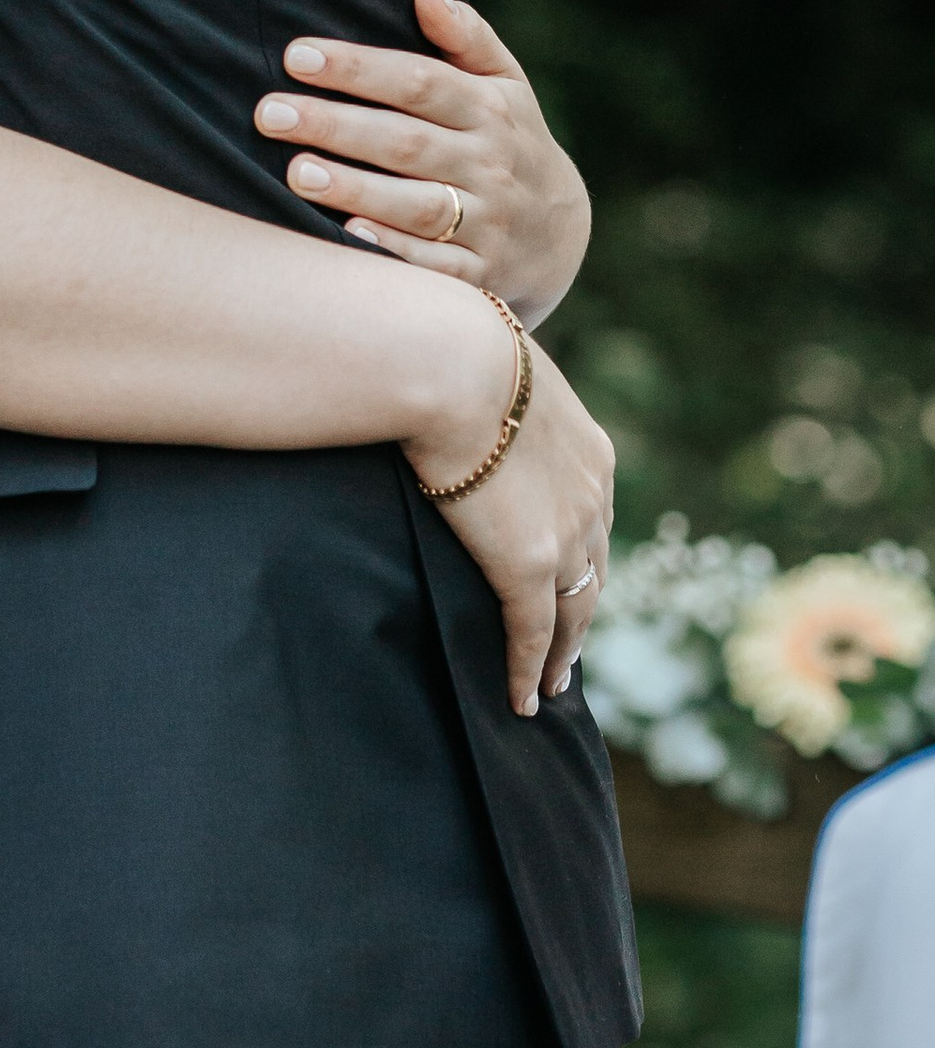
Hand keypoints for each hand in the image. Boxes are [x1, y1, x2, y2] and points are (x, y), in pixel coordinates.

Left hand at [255, 0, 589, 328]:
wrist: (561, 237)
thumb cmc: (509, 143)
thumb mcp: (505, 87)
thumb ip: (468, 39)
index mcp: (490, 111)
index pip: (420, 81)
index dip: (358, 67)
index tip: (295, 56)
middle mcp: (490, 165)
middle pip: (407, 141)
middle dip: (336, 125)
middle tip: (271, 113)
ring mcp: (488, 223)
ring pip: (417, 205)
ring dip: (356, 188)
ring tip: (295, 172)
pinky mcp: (480, 277)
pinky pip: (435, 266)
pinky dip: (393, 252)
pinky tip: (346, 235)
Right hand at [403, 329, 615, 716]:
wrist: (452, 365)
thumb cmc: (455, 348)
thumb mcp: (497, 367)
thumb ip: (498, 393)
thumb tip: (465, 376)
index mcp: (590, 452)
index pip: (594, 515)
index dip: (582, 550)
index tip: (570, 572)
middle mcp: (593, 500)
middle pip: (595, 570)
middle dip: (583, 609)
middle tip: (571, 647)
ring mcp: (565, 537)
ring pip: (574, 611)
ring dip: (564, 652)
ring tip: (552, 683)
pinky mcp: (527, 566)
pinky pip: (532, 635)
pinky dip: (529, 671)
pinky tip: (522, 699)